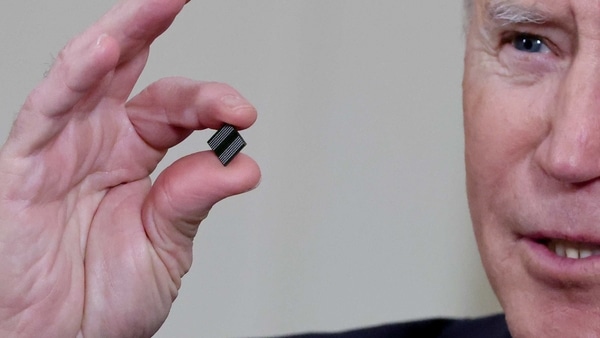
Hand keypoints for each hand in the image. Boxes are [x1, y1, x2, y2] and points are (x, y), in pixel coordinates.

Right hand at [0, 0, 259, 335]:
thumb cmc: (103, 302)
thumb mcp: (166, 247)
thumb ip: (195, 198)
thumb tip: (241, 164)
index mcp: (136, 161)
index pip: (176, 111)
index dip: (211, 105)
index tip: (242, 117)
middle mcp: (99, 145)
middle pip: (130, 71)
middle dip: (155, 27)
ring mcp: (62, 151)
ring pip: (88, 77)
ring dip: (122, 34)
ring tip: (157, 2)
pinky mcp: (23, 168)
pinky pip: (46, 114)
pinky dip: (73, 80)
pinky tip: (103, 49)